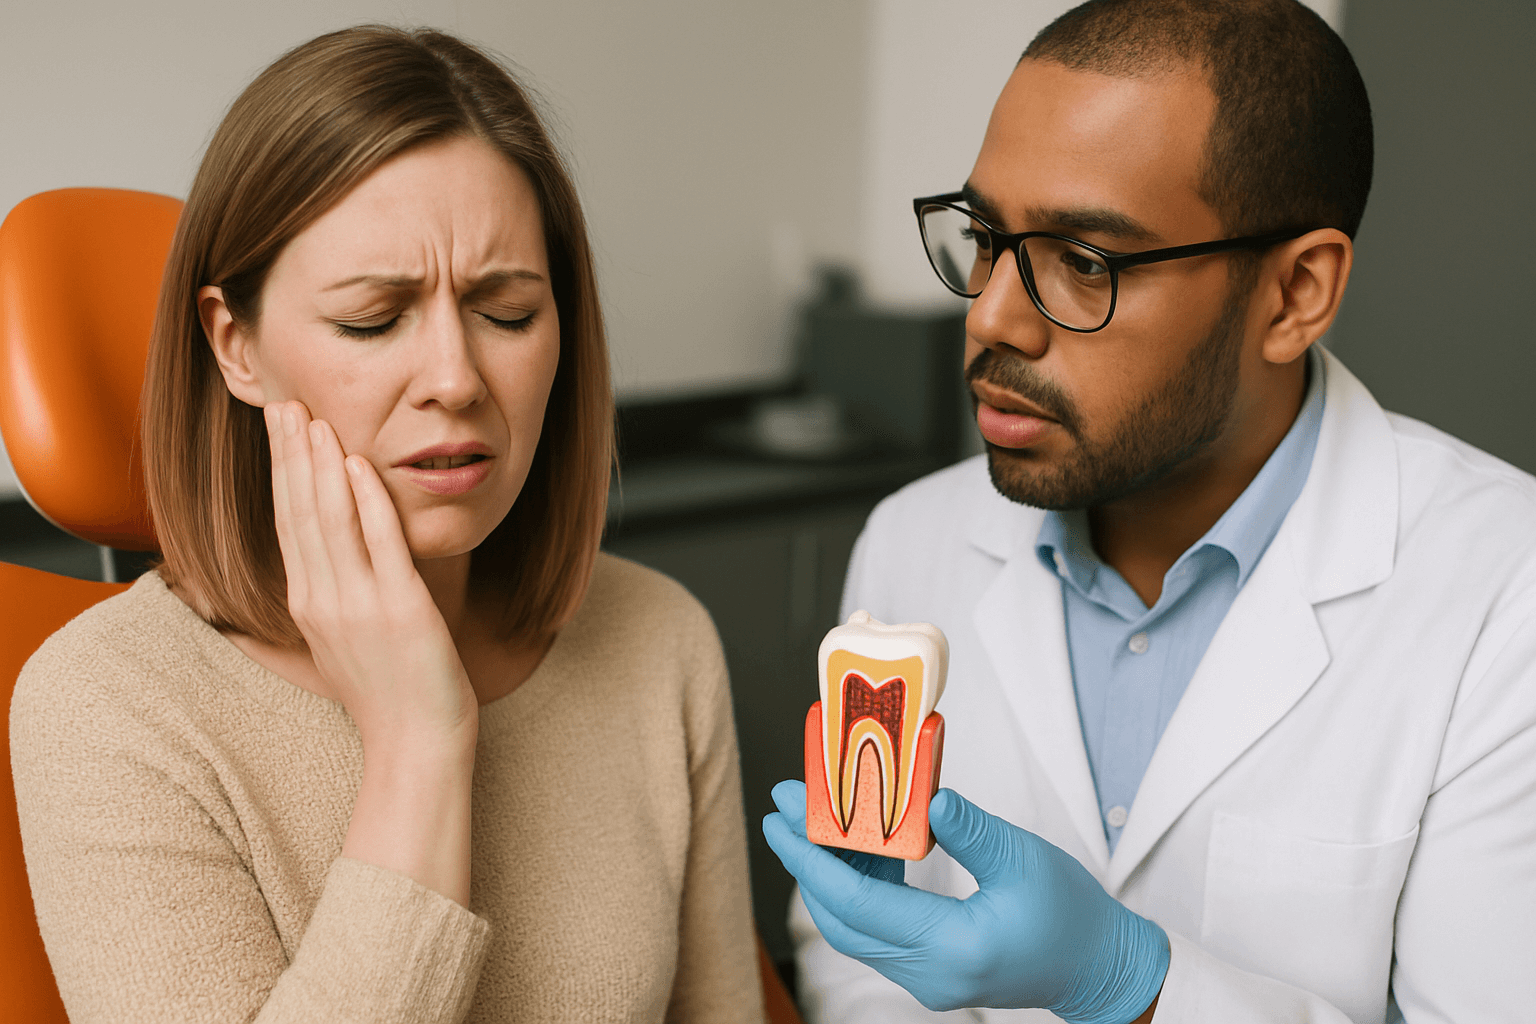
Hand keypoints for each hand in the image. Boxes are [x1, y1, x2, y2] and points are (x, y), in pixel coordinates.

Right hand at [265, 401, 477, 751]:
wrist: (416, 746)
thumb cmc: (392, 693)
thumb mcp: (348, 638)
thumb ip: (337, 593)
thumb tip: (335, 553)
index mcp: (309, 605)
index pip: (288, 524)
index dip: (282, 473)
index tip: (280, 429)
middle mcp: (323, 601)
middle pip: (298, 513)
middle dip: (290, 455)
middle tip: (283, 403)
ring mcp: (358, 605)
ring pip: (329, 521)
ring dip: (320, 465)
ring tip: (314, 419)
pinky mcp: (399, 610)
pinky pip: (379, 544)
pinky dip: (367, 500)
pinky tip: (359, 464)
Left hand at [763, 781, 1167, 1022]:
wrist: (1098, 969)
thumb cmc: (1071, 914)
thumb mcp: (1025, 859)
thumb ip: (971, 830)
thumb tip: (928, 796)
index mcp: (952, 947)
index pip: (858, 905)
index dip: (812, 859)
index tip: (782, 817)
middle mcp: (929, 973)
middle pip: (842, 919)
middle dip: (806, 862)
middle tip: (785, 808)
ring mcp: (925, 979)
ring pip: (854, 928)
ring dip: (829, 874)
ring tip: (815, 817)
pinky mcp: (928, 971)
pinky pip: (876, 931)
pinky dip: (859, 888)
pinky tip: (860, 844)